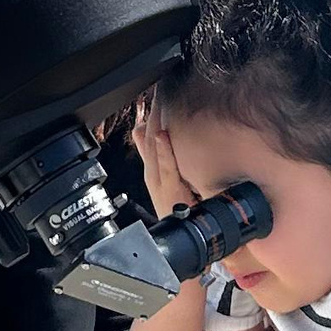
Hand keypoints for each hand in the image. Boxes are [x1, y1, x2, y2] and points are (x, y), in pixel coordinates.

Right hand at [134, 92, 192, 222]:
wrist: (181, 241)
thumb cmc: (178, 212)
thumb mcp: (168, 181)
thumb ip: (160, 158)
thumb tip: (153, 133)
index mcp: (155, 169)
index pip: (150, 134)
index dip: (153, 112)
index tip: (156, 90)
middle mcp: (154, 173)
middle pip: (150, 137)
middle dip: (153, 112)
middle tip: (156, 88)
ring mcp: (160, 182)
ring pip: (154, 148)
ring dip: (155, 125)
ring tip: (156, 102)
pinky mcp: (168, 192)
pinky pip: (166, 168)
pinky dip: (163, 152)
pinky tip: (162, 135)